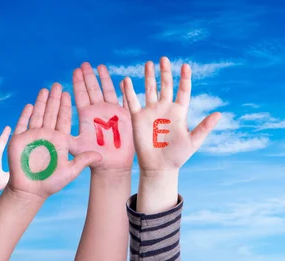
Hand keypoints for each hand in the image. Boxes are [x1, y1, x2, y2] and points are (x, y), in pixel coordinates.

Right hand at [7, 84, 101, 198]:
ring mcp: (32, 136)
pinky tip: (29, 106)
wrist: (30, 191)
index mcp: (59, 140)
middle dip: (54, 99)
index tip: (69, 92)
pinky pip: (22, 124)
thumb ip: (84, 161)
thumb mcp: (70, 171)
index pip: (63, 118)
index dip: (65, 106)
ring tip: (45, 89)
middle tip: (58, 84)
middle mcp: (46, 135)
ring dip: (41, 103)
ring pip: (38, 115)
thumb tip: (101, 156)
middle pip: (51, 113)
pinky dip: (25, 115)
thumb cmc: (50, 183)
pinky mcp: (19, 140)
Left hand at [70, 63, 134, 172]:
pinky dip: (125, 91)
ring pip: (107, 91)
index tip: (75, 70)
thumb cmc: (92, 158)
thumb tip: (54, 132)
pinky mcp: (124, 117)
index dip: (79, 83)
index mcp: (86, 116)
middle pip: (93, 90)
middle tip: (84, 64)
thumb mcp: (76, 148)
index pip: (81, 95)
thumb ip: (67, 139)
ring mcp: (112, 112)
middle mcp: (98, 111)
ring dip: (104, 79)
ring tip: (99, 66)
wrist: (111, 165)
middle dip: (89, 77)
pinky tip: (123, 80)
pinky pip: (125, 100)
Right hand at [123, 57, 221, 172]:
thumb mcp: (193, 141)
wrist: (159, 167)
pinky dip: (129, 91)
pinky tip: (126, 80)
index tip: (185, 65)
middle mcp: (165, 109)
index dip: (184, 79)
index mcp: (179, 112)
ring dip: (148, 77)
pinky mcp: (138, 118)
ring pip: (149, 90)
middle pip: (165, 86)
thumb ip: (204, 127)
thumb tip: (219, 113)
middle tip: (163, 59)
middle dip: (164, 72)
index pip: (182, 91)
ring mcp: (151, 112)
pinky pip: (132, 101)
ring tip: (148, 63)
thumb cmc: (178, 156)